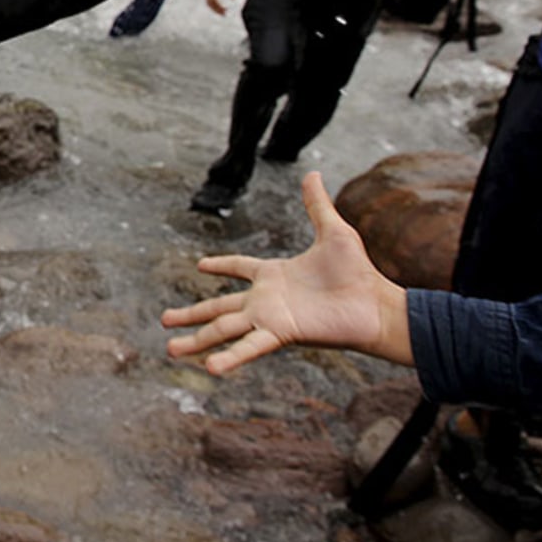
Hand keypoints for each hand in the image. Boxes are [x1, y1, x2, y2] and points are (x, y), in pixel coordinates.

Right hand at [162, 172, 411, 374]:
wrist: (377, 305)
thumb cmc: (359, 272)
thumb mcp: (334, 232)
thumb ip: (317, 205)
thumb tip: (313, 173)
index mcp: (273, 274)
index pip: (239, 268)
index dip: (221, 265)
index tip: (200, 265)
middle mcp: (265, 300)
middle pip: (217, 307)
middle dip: (190, 315)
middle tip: (164, 320)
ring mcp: (269, 318)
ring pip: (223, 329)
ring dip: (197, 340)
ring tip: (171, 350)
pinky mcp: (279, 333)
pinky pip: (249, 346)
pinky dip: (230, 358)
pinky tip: (210, 368)